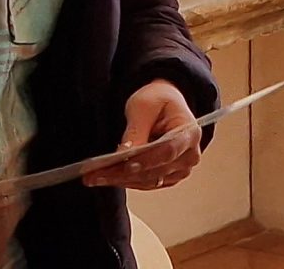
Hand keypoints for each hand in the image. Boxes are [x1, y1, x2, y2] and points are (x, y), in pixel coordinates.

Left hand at [84, 79, 202, 191]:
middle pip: (156, 170)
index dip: (147, 160)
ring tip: (94, 177)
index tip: (126, 165)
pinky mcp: (169, 177)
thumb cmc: (159, 100)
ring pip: (148, 180)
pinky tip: (106, 177)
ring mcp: (180, 169)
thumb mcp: (144, 106)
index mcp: (189, 132)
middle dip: (124, 173)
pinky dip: (125, 181)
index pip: (169, 150)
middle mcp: (189, 155)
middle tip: (96, 173)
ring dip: (120, 180)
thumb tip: (125, 153)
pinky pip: (146, 183)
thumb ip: (136, 130)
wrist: (165, 104)